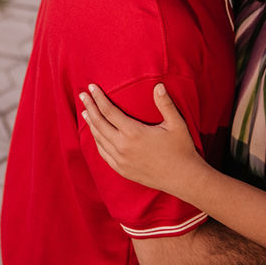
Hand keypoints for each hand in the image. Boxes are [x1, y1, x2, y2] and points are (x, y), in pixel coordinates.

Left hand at [79, 83, 204, 196]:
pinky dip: (97, 141)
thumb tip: (158, 85)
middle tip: (82, 95)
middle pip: (99, 123)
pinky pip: (103, 153)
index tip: (91, 88)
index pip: (108, 111)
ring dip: (91, 124)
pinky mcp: (122, 170)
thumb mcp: (176, 124)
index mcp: (133, 132)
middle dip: (90, 107)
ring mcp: (120, 160)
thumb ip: (165, 104)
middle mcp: (123, 146)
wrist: (183, 179)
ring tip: (85, 112)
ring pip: (99, 139)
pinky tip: (96, 134)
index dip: (98, 98)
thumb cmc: (181, 149)